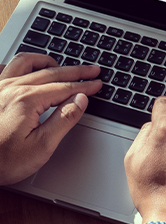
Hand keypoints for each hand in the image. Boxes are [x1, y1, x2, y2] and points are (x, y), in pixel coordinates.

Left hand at [0, 54, 102, 185]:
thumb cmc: (0, 162)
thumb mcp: (41, 147)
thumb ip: (64, 120)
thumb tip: (80, 100)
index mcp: (27, 100)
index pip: (64, 87)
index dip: (85, 85)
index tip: (98, 83)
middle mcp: (11, 88)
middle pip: (51, 72)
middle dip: (75, 70)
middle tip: (92, 70)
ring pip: (25, 63)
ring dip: (47, 61)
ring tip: (60, 65)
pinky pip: (5, 68)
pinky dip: (20, 66)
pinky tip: (26, 71)